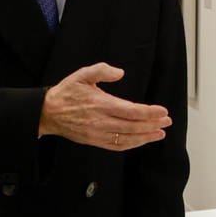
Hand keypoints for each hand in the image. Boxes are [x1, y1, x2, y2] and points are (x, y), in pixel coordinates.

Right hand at [39, 64, 170, 150]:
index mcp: (101, 104)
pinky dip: (131, 144)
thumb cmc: (67, 92)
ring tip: (160, 133)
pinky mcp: (94, 141)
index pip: (131, 111)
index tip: (163, 111)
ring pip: (127, 139)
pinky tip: (141, 140)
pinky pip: (116, 146)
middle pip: (133, 126)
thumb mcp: (82, 74)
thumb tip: (120, 72)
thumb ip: (102, 70)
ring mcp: (97, 133)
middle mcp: (101, 121)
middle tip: (167, 121)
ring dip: (146, 137)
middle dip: (153, 124)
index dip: (150, 113)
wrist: (47, 112)